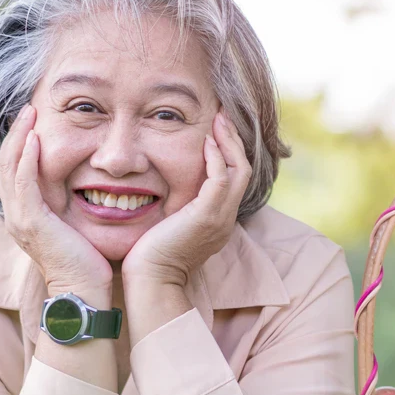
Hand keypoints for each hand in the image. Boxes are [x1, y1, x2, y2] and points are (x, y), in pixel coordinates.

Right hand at [0, 104, 113, 296]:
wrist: (84, 292)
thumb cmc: (88, 264)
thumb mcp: (76, 227)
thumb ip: (71, 207)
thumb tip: (88, 186)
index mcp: (24, 216)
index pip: (13, 172)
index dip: (19, 144)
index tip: (32, 121)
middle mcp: (16, 216)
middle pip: (5, 164)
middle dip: (15, 134)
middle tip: (27, 108)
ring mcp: (20, 219)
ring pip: (9, 168)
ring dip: (19, 138)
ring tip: (30, 113)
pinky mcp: (32, 221)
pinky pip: (23, 182)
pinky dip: (27, 158)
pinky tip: (36, 138)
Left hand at [122, 109, 250, 286]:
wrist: (150, 279)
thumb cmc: (150, 255)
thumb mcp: (169, 224)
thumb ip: (177, 206)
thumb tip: (164, 186)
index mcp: (218, 220)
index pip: (234, 179)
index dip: (229, 152)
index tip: (216, 130)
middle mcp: (226, 218)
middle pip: (244, 170)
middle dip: (234, 140)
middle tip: (222, 115)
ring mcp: (220, 217)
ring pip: (239, 170)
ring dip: (229, 141)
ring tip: (218, 119)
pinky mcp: (208, 216)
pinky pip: (221, 178)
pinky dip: (216, 157)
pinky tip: (205, 141)